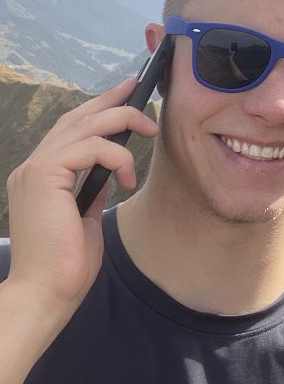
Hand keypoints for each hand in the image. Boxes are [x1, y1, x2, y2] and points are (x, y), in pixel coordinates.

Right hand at [6, 76, 158, 319]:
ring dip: (124, 122)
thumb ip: (92, 190)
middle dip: (111, 99)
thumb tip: (109, 173)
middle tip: (139, 88)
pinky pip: (91, 147)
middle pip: (76, 118)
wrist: (46, 295)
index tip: (125, 94)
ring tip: (150, 131)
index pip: (71, 129)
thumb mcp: (85, 218)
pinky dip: (117, 156)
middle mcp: (33, 167)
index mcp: (40, 176)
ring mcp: (35, 169)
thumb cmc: (66, 266)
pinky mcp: (44, 175)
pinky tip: (127, 178)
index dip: (98, 108)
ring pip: (86, 125)